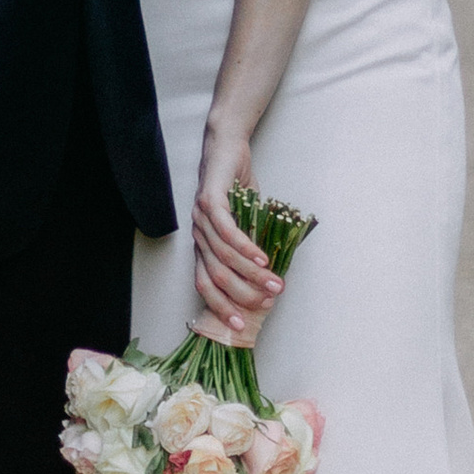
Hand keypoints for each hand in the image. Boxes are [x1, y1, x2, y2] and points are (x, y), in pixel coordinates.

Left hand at [190, 135, 282, 344]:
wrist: (226, 148)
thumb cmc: (237, 189)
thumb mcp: (248, 225)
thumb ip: (252, 249)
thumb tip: (269, 279)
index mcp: (202, 246)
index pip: (205, 285)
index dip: (221, 307)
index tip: (242, 326)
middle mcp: (197, 236)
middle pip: (215, 277)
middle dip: (242, 296)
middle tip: (267, 304)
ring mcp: (201, 220)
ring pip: (224, 258)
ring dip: (251, 275)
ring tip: (275, 285)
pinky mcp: (210, 202)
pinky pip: (228, 233)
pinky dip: (246, 249)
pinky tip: (262, 260)